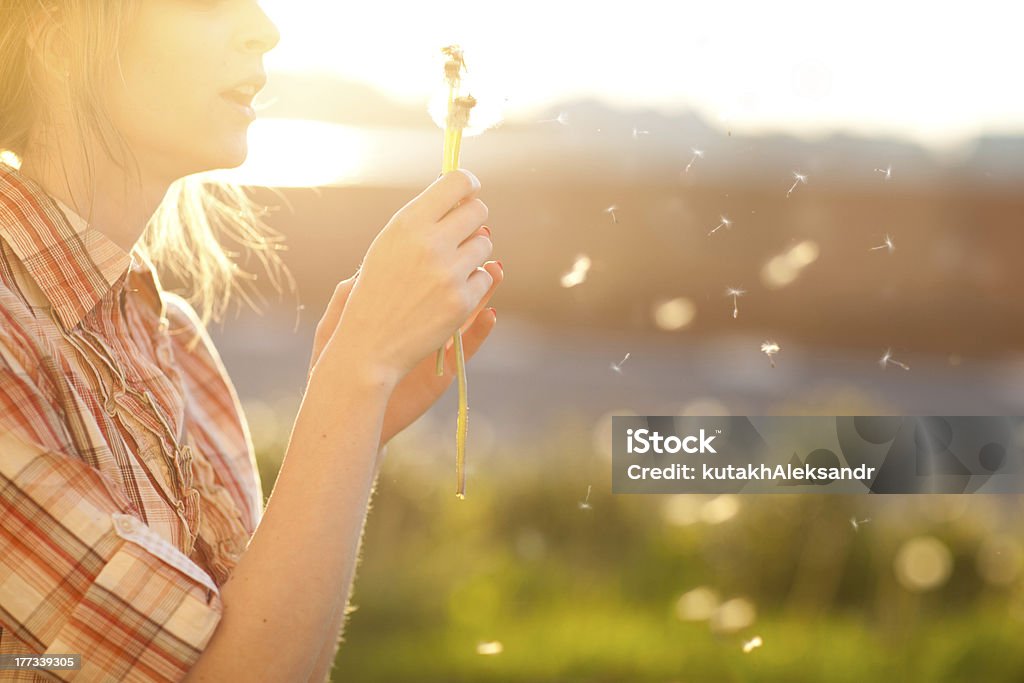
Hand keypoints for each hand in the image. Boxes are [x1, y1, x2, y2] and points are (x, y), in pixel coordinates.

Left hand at [310, 232, 502, 446]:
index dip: (439, 245)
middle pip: (457, 279)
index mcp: (403, 298)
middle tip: (481, 236)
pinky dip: (482, 329)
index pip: (428, 266)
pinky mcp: (446, 367)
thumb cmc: (340, 358)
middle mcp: (425, 315)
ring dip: (487, 286)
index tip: (446, 224)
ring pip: (472, 308)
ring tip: (496, 269)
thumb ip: (345, 296)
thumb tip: (353, 274)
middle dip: (472, 256)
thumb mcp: (335, 321)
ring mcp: (439, 340)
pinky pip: (470, 345)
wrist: (351, 396)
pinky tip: (490, 314)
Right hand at [313, 170, 493, 385]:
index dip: (468, 183)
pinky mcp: (462, 301)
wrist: (369, 344)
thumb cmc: (376, 290)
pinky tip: (447, 294)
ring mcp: (449, 273)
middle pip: (478, 211)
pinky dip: (471, 284)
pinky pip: (484, 278)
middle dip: (473, 219)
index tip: (470, 190)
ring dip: (473, 253)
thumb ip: (421, 219)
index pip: (457, 182)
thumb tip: (460, 192)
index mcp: (407, 223)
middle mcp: (430, 243)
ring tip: (447, 269)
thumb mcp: (388, 245)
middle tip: (462, 232)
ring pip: (485, 244)